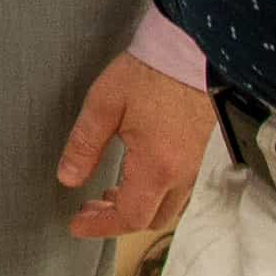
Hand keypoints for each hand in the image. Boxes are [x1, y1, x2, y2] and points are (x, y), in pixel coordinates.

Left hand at [54, 52, 213, 239]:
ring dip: (140, 207)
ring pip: (170, 206)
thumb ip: (84, 145)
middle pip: (152, 219)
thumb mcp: (105, 104)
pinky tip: (142, 175)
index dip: (100, 226)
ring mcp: (200, 165)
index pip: (129, 217)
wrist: (193, 49)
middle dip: (118, 220)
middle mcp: (184, 174)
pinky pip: (184, 189)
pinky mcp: (207, 152)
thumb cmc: (152, 71)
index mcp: (157, 166)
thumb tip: (68, 177)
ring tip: (112, 193)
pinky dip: (159, 193)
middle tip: (90, 208)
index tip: (78, 224)